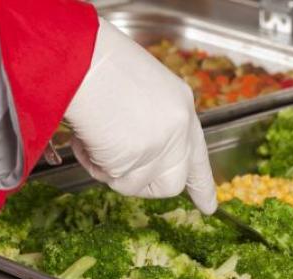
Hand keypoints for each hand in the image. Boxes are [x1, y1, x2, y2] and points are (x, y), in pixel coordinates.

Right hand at [64, 19, 216, 213]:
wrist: (83, 59)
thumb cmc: (96, 62)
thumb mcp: (135, 89)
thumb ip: (146, 120)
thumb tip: (132, 147)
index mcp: (179, 103)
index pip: (196, 152)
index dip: (201, 182)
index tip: (208, 206)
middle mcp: (179, 127)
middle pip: (172, 182)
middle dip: (144, 185)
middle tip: (119, 172)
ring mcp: (164, 146)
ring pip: (137, 184)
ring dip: (111, 170)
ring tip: (94, 137)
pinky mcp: (142, 160)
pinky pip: (114, 179)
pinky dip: (94, 165)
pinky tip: (87, 139)